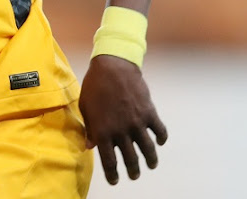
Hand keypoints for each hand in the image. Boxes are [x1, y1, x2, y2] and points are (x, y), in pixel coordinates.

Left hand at [79, 55, 166, 184]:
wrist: (113, 66)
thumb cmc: (94, 85)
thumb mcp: (86, 107)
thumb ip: (89, 128)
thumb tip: (89, 146)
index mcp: (103, 131)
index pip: (109, 161)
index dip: (113, 174)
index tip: (115, 181)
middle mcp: (121, 131)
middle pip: (131, 160)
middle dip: (133, 171)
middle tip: (134, 175)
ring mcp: (137, 122)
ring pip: (148, 150)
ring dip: (150, 160)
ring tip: (151, 165)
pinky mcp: (149, 112)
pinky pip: (160, 131)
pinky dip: (161, 139)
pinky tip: (159, 142)